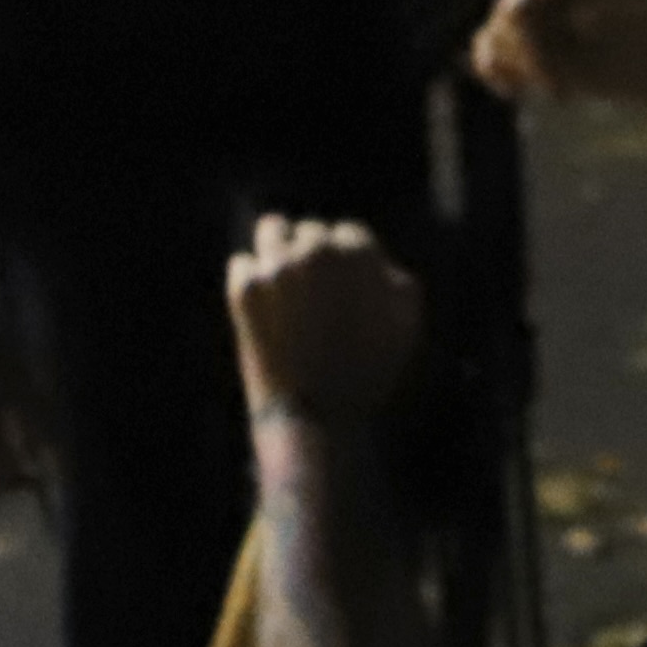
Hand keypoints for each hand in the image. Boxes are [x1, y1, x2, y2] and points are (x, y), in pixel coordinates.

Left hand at [227, 215, 426, 429]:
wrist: (316, 416)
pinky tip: (261, 309)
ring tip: (279, 282)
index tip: (337, 287)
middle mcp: (318, 249)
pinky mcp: (244, 287)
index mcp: (360, 253)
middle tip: (309, 293)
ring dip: (276, 251)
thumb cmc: (365, 375)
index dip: (345, 263)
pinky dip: (249, 283)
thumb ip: (398, 283)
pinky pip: (241, 264)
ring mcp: (278, 266)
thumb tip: (380, 262)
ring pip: (271, 230)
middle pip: (309, 231)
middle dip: (310, 256)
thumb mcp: (405, 326)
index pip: (348, 234)